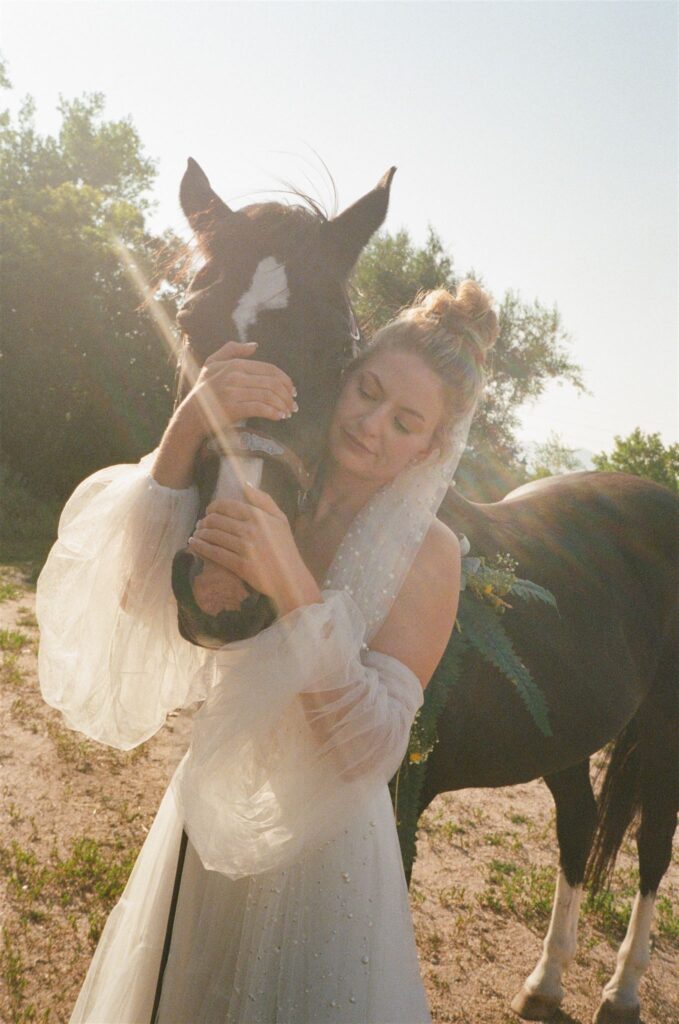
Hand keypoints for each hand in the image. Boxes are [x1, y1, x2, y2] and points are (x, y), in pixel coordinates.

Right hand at [178, 341, 296, 439]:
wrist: (190, 414)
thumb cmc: (204, 389)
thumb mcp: (212, 363)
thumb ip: (232, 350)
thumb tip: (255, 345)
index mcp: (235, 364)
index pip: (270, 369)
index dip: (285, 380)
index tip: (292, 391)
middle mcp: (235, 376)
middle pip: (272, 383)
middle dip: (287, 395)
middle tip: (293, 405)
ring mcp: (233, 392)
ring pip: (268, 396)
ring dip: (282, 405)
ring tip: (287, 413)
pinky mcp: (232, 408)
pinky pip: (260, 408)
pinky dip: (273, 413)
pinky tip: (279, 417)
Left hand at [187, 484, 320, 614]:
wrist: (290, 579)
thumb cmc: (285, 548)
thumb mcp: (281, 519)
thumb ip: (264, 500)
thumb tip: (244, 484)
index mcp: (259, 516)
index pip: (226, 506)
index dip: (212, 507)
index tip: (208, 512)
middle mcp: (250, 530)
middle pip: (216, 520)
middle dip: (204, 521)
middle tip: (200, 525)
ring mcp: (244, 548)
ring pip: (212, 536)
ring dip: (200, 534)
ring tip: (196, 535)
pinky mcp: (239, 565)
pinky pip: (214, 553)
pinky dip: (200, 547)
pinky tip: (193, 545)